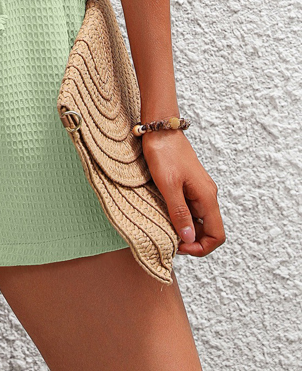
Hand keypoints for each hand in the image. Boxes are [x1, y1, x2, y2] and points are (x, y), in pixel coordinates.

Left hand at [142, 130, 225, 255]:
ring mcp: (199, 190)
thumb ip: (179, 212)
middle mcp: (207, 195)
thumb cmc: (163, 153)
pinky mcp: (189, 185)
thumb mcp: (168, 185)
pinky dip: (180, 216)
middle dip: (191, 241)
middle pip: (208, 230)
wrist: (160, 128)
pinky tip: (164, 214)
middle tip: (169, 241)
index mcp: (207, 197)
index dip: (200, 248)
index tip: (179, 247)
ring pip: (198, 220)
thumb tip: (189, 238)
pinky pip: (190, 208)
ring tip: (165, 229)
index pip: (216, 235)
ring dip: (185, 229)